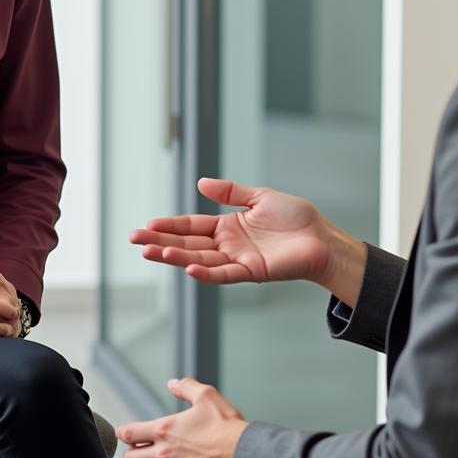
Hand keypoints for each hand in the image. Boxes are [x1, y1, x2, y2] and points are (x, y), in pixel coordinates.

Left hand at [118, 378, 247, 457]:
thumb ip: (186, 387)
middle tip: (139, 446)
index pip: (130, 433)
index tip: (124, 431)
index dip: (123, 432)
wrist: (241, 456)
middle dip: (131, 451)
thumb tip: (173, 383)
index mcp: (165, 429)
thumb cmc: (225, 426)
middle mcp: (164, 452)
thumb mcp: (206, 396)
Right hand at [131, 177, 366, 304]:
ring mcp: (237, 259)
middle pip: (188, 244)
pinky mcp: (251, 271)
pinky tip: (188, 268)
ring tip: (152, 252)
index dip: (169, 226)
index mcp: (228, 226)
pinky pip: (224, 273)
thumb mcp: (260, 197)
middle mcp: (228, 245)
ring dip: (176, 257)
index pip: (191, 226)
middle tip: (135, 240)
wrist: (322, 237)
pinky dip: (206, 272)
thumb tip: (199, 184)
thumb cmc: (296, 218)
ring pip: (199, 259)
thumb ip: (230, 192)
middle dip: (161, 242)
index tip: (147, 225)